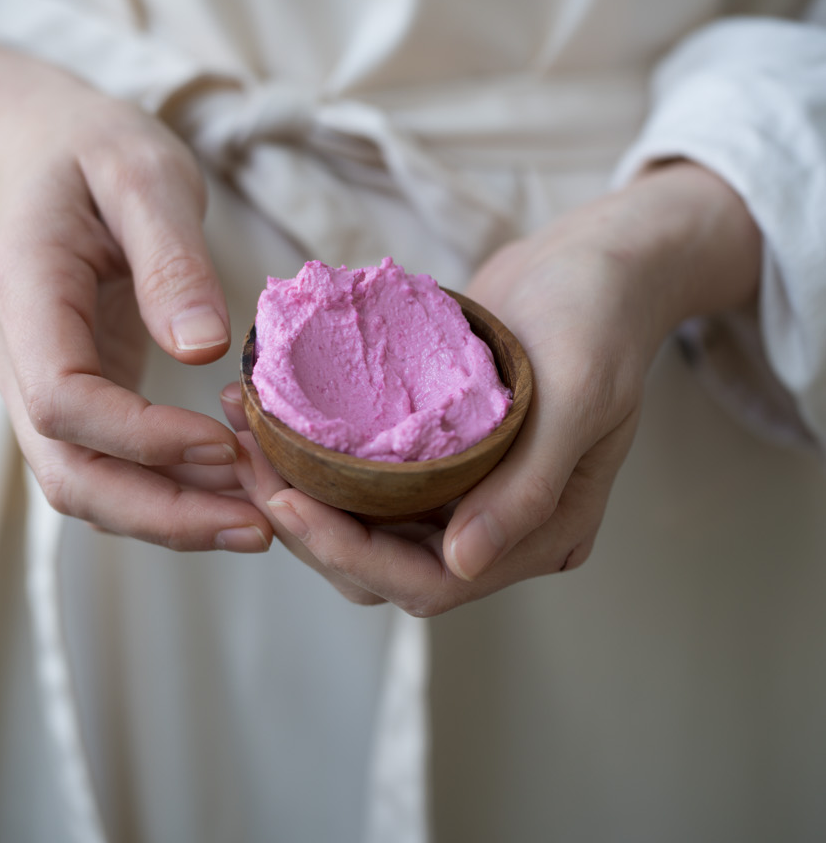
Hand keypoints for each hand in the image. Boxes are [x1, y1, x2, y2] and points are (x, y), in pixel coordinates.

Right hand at [0, 30, 272, 551]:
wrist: (43, 151)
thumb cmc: (94, 151)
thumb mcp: (144, 175)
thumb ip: (171, 258)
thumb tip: (201, 349)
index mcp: (26, 292)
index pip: (64, 399)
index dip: (143, 439)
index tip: (225, 446)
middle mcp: (15, 353)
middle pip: (68, 471)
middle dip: (161, 514)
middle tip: (259, 527)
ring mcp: (36, 381)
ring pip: (83, 483)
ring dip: (168, 515)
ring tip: (259, 519)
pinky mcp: (70, 395)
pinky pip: (106, 464)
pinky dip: (165, 489)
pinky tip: (232, 487)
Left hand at [221, 162, 759, 612]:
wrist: (597, 260)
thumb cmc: (600, 318)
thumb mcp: (579, 396)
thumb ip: (528, 488)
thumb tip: (461, 565)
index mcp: (543, 536)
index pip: (434, 582)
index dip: (352, 555)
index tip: (285, 504)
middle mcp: (500, 528)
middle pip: (385, 565)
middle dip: (308, 527)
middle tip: (243, 461)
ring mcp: (468, 493)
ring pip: (367, 527)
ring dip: (302, 493)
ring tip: (245, 436)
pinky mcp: (440, 457)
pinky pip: (369, 478)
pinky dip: (320, 459)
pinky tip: (275, 418)